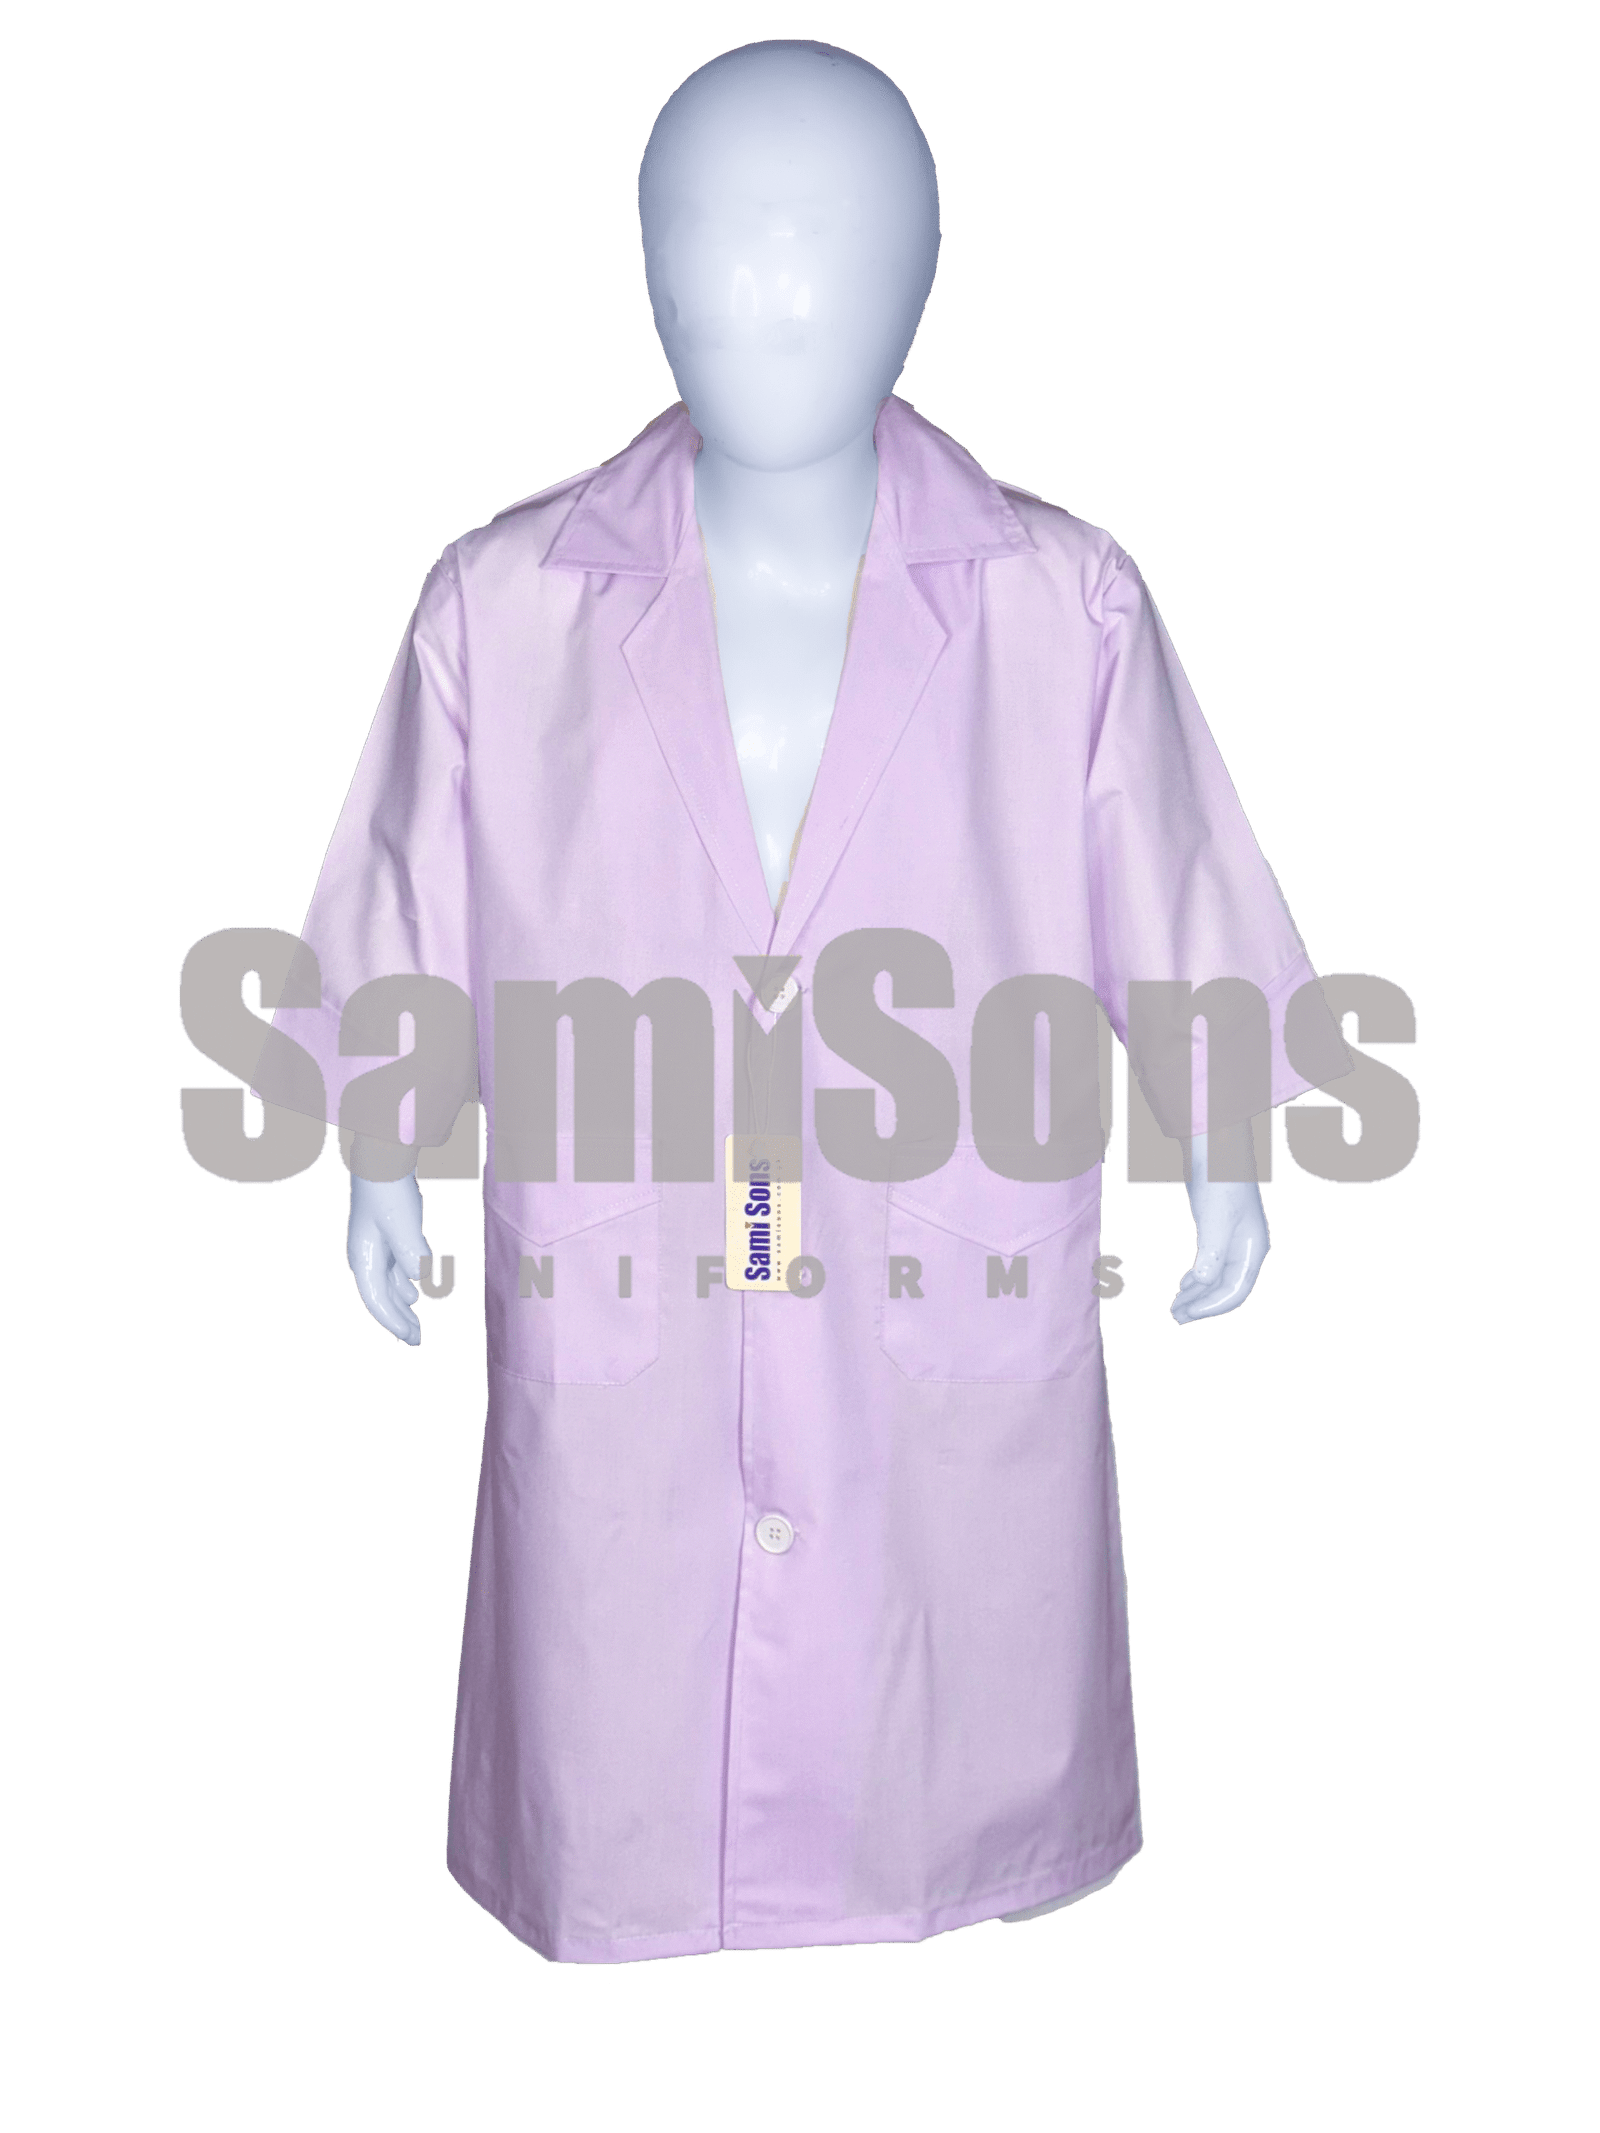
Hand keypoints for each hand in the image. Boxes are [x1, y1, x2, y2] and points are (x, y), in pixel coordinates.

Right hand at [346, 1171, 430, 1345]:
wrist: (381, 1158)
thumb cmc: (389, 1189)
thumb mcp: (402, 1220)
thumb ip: (410, 1250)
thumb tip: (419, 1278)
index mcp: (364, 1258)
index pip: (376, 1300)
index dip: (392, 1322)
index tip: (410, 1338)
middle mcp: (365, 1257)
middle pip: (381, 1298)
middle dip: (398, 1321)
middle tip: (418, 1342)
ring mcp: (374, 1248)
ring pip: (387, 1286)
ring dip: (402, 1306)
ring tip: (416, 1326)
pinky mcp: (386, 1237)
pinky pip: (393, 1272)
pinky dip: (403, 1286)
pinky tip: (415, 1293)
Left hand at [1170, 1158, 1270, 1326]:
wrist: (1216, 1144)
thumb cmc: (1220, 1176)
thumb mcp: (1215, 1213)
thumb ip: (1212, 1248)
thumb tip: (1205, 1279)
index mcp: (1252, 1247)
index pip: (1235, 1290)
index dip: (1212, 1307)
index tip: (1187, 1314)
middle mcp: (1246, 1248)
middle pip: (1226, 1288)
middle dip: (1202, 1305)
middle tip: (1175, 1316)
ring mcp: (1233, 1240)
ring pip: (1217, 1278)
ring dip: (1197, 1294)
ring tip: (1175, 1306)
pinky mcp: (1218, 1231)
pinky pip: (1211, 1264)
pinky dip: (1197, 1278)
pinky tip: (1183, 1286)